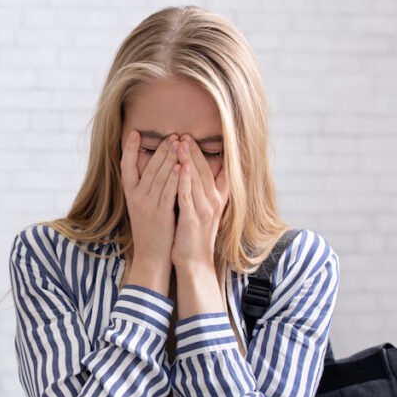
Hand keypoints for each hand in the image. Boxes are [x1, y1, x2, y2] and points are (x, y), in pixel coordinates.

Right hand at [120, 131, 180, 292]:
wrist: (151, 257)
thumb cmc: (151, 231)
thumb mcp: (143, 207)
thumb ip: (147, 188)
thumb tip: (155, 168)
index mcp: (130, 195)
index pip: (126, 167)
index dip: (130, 149)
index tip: (135, 132)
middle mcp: (136, 198)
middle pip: (148, 168)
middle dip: (160, 149)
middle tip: (172, 135)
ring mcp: (147, 206)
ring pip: (159, 176)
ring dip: (169, 158)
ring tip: (178, 142)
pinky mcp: (160, 215)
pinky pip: (168, 192)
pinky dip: (174, 178)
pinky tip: (181, 166)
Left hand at [172, 136, 228, 271]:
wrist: (194, 261)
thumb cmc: (194, 235)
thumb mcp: (201, 210)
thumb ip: (200, 192)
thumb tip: (193, 174)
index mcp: (216, 198)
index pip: (213, 170)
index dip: (203, 153)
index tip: (192, 138)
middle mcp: (213, 202)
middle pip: (204, 170)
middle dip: (194, 151)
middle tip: (184, 135)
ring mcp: (204, 210)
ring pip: (196, 179)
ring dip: (189, 159)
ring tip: (181, 142)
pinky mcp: (193, 219)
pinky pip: (188, 195)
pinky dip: (185, 180)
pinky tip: (181, 167)